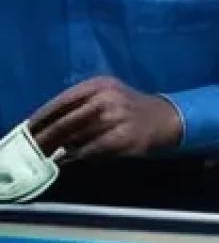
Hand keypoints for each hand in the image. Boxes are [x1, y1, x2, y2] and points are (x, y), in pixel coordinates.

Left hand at [28, 77, 182, 161]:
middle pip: (67, 120)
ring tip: (53, 154)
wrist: (164, 118)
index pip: (63, 101)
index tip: (29, 129)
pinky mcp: (123, 137)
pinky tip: (73, 158)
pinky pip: (92, 149)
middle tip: (37, 147)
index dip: (43, 117)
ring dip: (63, 147)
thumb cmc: (127, 107)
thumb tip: (48, 125)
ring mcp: (117, 118)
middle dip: (48, 136)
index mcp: (100, 84)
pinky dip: (79, 155)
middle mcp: (108, 98)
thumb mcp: (105, 94)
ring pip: (78, 136)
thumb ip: (79, 104)